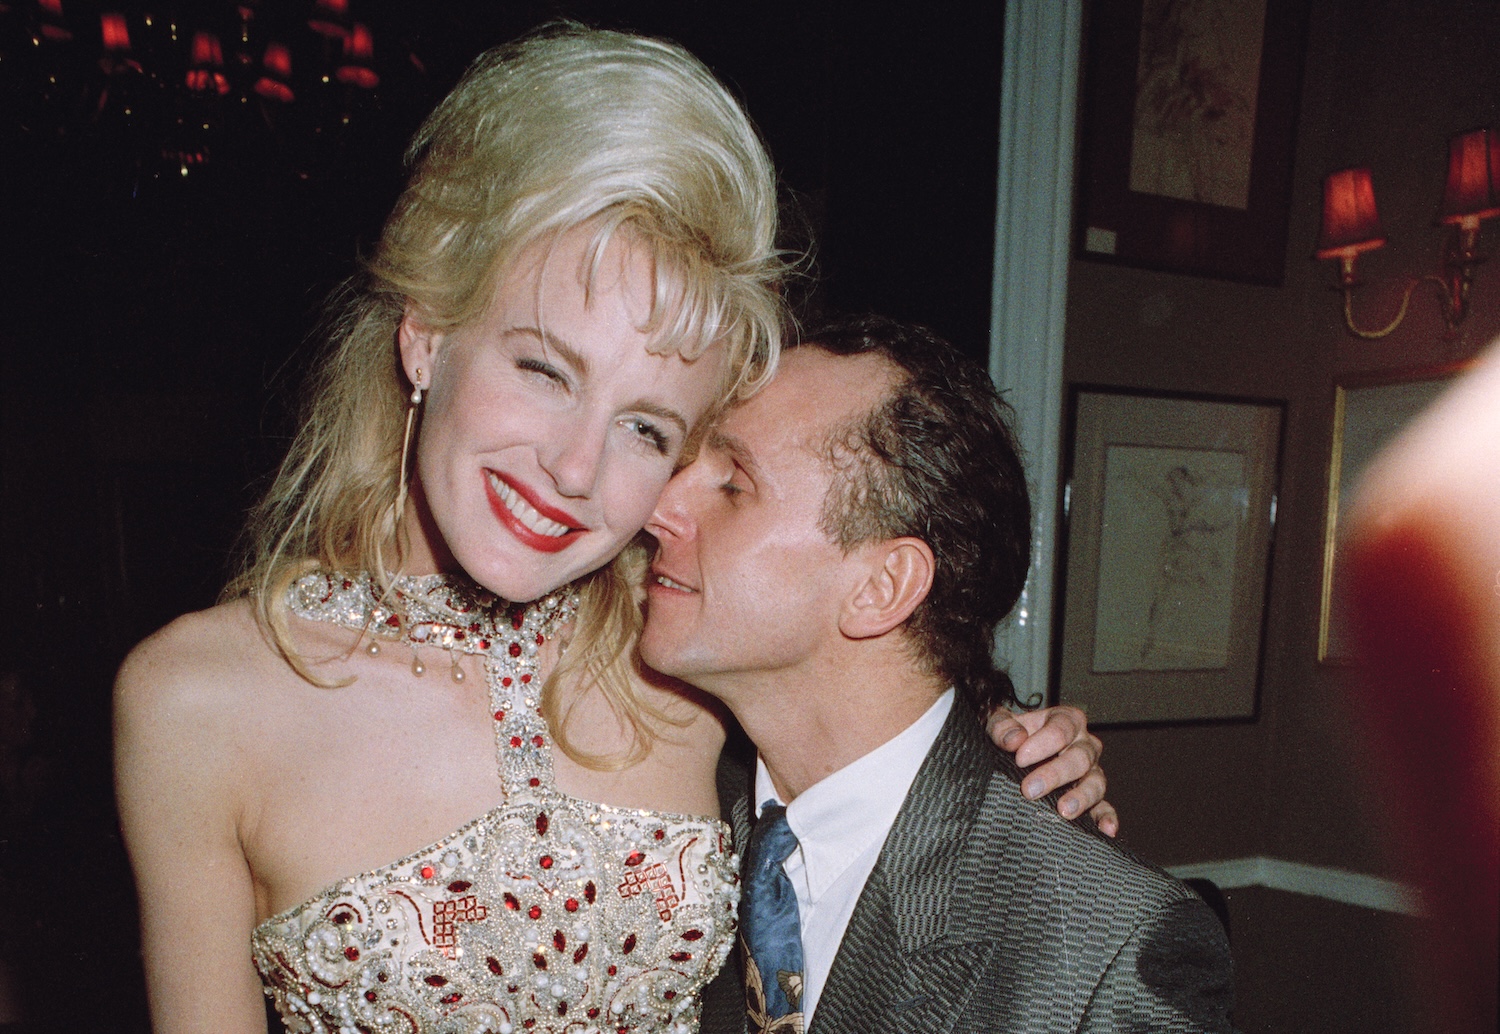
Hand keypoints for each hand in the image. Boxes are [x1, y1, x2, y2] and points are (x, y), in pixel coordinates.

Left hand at [986, 705, 1117, 835]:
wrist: (1015, 751)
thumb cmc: (1010, 734)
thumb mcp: (999, 722)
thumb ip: (1002, 727)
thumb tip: (1013, 740)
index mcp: (1067, 720)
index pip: (1062, 729)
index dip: (1042, 744)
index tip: (1020, 758)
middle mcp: (1084, 744)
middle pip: (1079, 757)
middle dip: (1054, 774)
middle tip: (1029, 789)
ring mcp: (1091, 771)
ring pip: (1095, 782)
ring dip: (1081, 797)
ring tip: (1064, 810)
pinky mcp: (1092, 796)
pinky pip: (1104, 806)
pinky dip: (1107, 817)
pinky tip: (1106, 829)